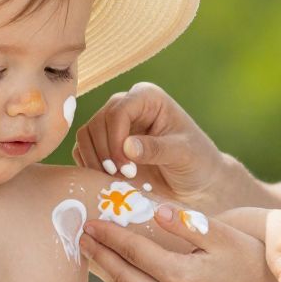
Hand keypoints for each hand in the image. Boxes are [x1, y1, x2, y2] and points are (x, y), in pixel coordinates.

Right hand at [72, 82, 227, 208]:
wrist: (197, 183)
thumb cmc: (197, 162)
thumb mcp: (183, 154)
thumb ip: (157, 149)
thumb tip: (127, 147)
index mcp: (147, 98)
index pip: (118, 110)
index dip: (116, 139)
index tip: (127, 168)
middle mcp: (126, 106)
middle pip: (97, 122)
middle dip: (106, 153)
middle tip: (122, 178)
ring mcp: (113, 125)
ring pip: (85, 135)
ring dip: (95, 160)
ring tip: (116, 180)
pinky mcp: (104, 145)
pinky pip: (83, 150)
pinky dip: (89, 166)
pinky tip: (108, 181)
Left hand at [83, 202, 280, 281]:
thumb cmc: (253, 262)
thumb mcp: (224, 236)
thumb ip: (187, 224)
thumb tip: (155, 211)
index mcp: (183, 277)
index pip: (134, 252)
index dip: (109, 235)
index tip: (90, 222)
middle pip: (123, 277)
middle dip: (100, 255)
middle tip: (82, 237)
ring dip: (113, 276)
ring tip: (98, 254)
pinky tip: (126, 277)